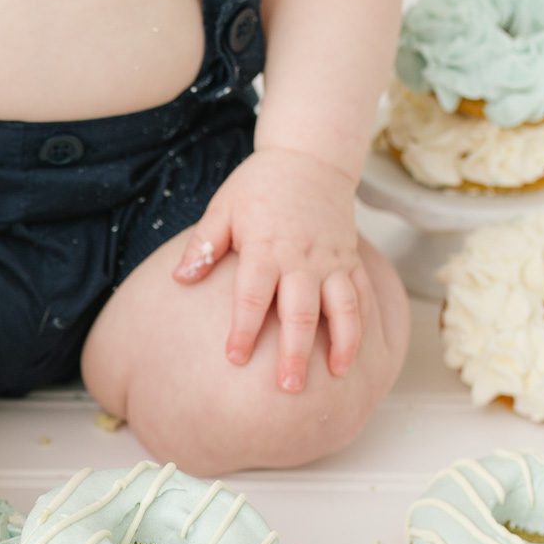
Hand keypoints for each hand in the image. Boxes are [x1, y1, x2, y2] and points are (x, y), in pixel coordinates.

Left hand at [171, 147, 374, 391]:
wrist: (310, 157)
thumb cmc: (259, 186)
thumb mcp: (223, 207)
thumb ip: (203, 244)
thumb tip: (180, 279)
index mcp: (265, 247)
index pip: (253, 296)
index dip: (243, 328)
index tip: (234, 358)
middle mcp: (302, 257)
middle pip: (300, 311)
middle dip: (294, 351)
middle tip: (288, 386)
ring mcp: (331, 259)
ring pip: (341, 307)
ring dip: (340, 343)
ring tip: (335, 375)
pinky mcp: (350, 259)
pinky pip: (361, 295)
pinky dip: (362, 324)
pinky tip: (355, 352)